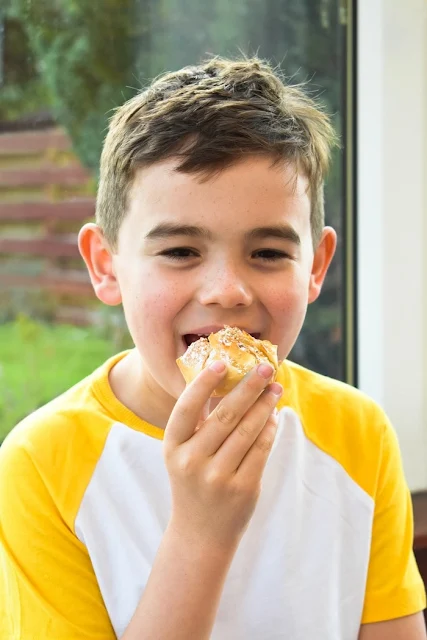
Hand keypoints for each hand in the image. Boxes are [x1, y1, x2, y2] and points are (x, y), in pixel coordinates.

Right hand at [163, 361, 282, 549]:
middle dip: (249, 387)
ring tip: (275, 388)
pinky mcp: (242, 488)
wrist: (200, 534)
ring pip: (247, 430)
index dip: (203, 384)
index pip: (186, 408)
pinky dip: (270, 429)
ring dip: (265, 405)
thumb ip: (200, 423)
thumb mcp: (184, 454)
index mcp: (173, 447)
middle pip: (225, 415)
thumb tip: (231, 381)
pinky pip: (261, 450)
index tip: (222, 362)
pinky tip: (274, 415)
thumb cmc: (193, 482)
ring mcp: (218, 477)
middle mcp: (192, 461)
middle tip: (265, 368)